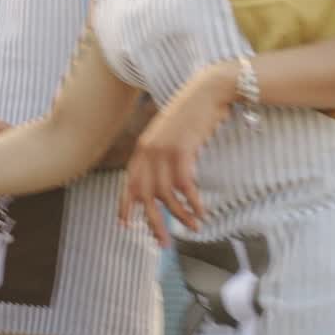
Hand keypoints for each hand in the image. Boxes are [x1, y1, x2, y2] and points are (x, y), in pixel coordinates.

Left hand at [120, 63, 235, 246]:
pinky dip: (193, 202)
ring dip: (180, 215)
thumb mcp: (169, 134)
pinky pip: (184, 186)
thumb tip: (161, 179)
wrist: (207, 90)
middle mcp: (147, 151)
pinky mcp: (181, 150)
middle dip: (154, 222)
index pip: (128, 183)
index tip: (126, 226)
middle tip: (163, 243)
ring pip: (166, 194)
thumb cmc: (192, 114)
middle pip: (145, 196)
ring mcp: (163, 151)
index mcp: (142, 148)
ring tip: (193, 227)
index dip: (126, 206)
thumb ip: (160, 154)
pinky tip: (201, 212)